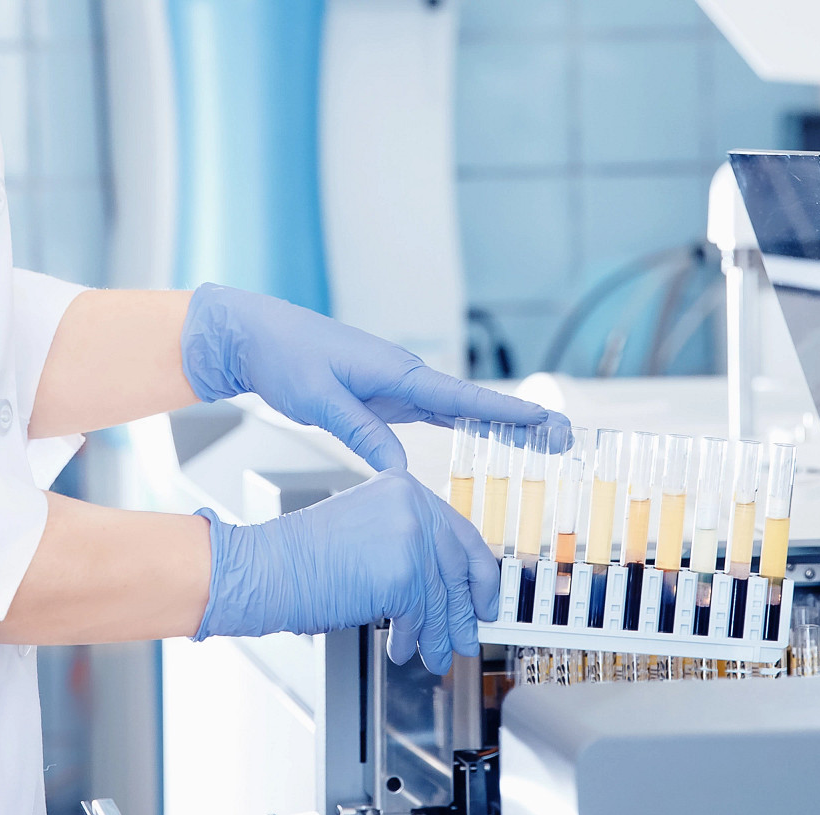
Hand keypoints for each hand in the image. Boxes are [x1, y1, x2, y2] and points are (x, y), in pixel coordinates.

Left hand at [182, 284, 548, 470]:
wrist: (255, 336)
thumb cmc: (285, 357)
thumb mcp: (321, 401)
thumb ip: (362, 435)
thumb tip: (398, 474)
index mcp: (396, 372)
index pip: (463, 397)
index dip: (507, 414)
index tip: (545, 422)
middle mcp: (405, 376)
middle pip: (475, 403)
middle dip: (520, 421)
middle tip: (563, 438)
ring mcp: (397, 386)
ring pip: (461, 408)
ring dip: (500, 425)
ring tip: (541, 441)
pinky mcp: (385, 396)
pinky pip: (437, 412)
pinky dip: (468, 423)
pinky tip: (486, 436)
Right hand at [192, 469, 494, 673]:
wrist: (268, 569)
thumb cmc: (304, 557)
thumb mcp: (367, 534)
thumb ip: (409, 549)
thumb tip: (448, 592)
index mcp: (404, 487)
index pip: (460, 533)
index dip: (479, 573)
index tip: (485, 599)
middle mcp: (412, 504)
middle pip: (456, 569)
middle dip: (462, 613)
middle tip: (466, 638)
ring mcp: (409, 537)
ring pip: (440, 598)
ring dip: (438, 634)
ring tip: (436, 654)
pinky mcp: (402, 573)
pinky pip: (420, 615)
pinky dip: (412, 638)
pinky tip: (403, 649)